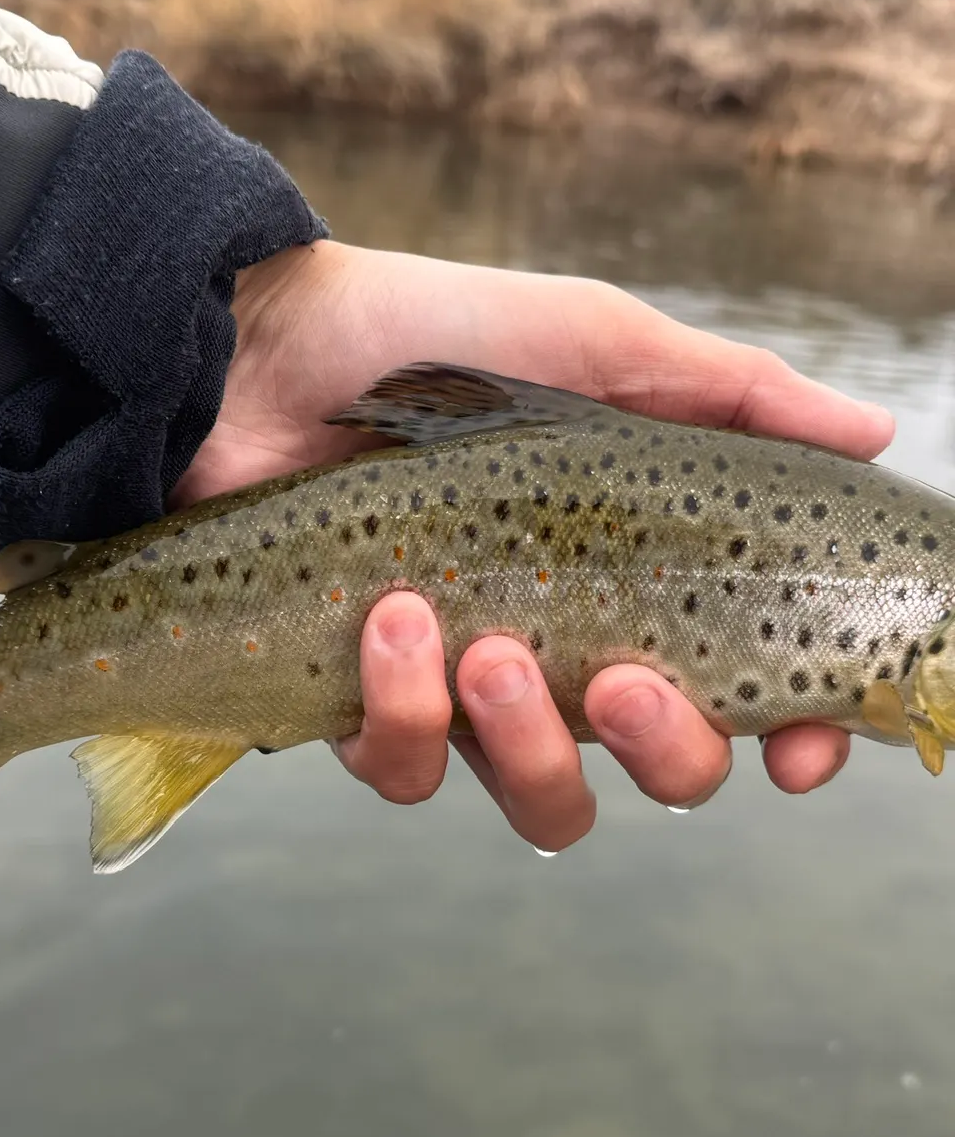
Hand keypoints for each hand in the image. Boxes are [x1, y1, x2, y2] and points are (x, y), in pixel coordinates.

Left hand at [172, 241, 892, 849]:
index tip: (797, 741)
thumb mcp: (596, 345)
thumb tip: (871, 432)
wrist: (265, 352)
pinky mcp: (358, 700)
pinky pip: (402, 771)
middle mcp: (561, 648)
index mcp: (628, 579)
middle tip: (625, 680)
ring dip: (529, 741)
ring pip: (539, 798)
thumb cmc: (432, 338)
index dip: (784, 737)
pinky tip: (390, 625)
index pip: (736, 691)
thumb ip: (728, 392)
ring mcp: (459, 686)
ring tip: (484, 647)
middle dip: (663, 750)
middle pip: (657, 773)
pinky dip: (403, 718)